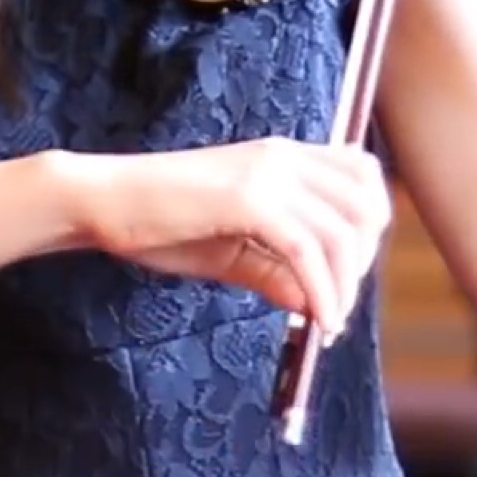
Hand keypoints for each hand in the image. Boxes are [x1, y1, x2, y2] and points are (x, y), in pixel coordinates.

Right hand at [53, 138, 391, 336]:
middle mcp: (282, 156)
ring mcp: (266, 175)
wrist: (106, 200)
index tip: (352, 269)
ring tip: (327, 322)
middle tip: (337, 303)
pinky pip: (306, 252)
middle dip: (361, 262)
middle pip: (364, 205)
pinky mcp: (247, 201)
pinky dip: (320, 292)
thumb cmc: (159, 221)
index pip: (362, 174)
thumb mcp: (231, 248)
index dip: (371, 224)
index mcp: (282, 155)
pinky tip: (314, 320)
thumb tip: (316, 303)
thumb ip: (275, 269)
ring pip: (340, 232)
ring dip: (343, 286)